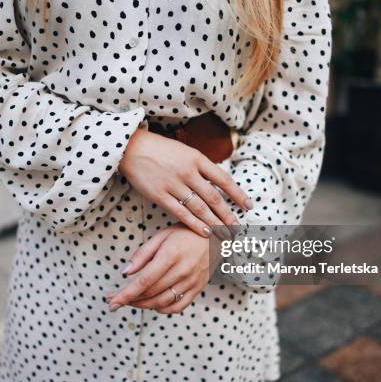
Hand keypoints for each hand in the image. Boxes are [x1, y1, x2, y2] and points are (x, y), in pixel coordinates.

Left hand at [107, 223, 209, 313]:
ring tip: (132, 301)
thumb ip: (143, 254)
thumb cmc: (186, 233)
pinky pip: (178, 306)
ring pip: (162, 302)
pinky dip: (162, 309)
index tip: (111, 302)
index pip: (144, 281)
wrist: (217, 236)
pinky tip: (153, 304)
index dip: (125, 294)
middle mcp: (182, 271)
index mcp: (170, 255)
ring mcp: (191, 282)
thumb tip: (125, 272)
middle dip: (129, 300)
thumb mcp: (162, 236)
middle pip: (151, 293)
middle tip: (115, 300)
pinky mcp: (198, 288)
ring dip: (143, 305)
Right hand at [119, 128, 251, 238]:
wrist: (132, 148)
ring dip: (215, 223)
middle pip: (214, 197)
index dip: (238, 194)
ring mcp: (174, 184)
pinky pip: (181, 213)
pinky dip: (195, 224)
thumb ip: (201, 166)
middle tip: (238, 227)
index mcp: (197, 158)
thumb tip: (219, 182)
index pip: (224, 179)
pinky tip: (205, 232)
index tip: (249, 206)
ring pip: (200, 208)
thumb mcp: (185, 151)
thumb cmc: (160, 150)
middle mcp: (188, 172)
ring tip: (225, 234)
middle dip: (228, 214)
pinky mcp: (160, 195)